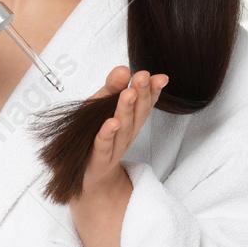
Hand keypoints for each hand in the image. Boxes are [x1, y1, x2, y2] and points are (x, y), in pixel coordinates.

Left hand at [81, 66, 167, 196]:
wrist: (87, 177)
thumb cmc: (95, 137)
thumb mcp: (101, 107)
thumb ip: (111, 89)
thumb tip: (123, 69)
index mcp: (131, 120)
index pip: (145, 103)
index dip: (153, 90)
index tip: (160, 77)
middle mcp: (127, 134)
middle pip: (138, 114)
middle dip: (142, 94)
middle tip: (143, 77)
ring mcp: (114, 148)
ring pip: (123, 128)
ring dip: (126, 110)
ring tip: (128, 94)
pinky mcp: (98, 159)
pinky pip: (104, 146)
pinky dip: (107, 134)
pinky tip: (111, 123)